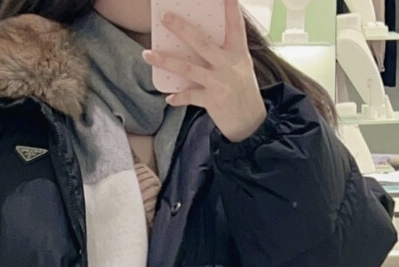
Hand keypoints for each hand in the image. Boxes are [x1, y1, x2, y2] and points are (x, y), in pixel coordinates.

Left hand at [142, 0, 266, 143]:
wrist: (251, 123)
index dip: (230, 7)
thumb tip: (196, 41)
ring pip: (188, 68)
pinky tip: (168, 97)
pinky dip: (178, 97)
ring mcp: (220, 82)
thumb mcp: (240, 67)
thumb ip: (224, 52)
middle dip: (181, 28)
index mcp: (238, 53)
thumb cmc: (242, 91)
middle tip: (165, 17)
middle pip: (201, 42)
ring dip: (165, 61)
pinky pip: (189, 96)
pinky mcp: (213, 100)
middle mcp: (229, 65)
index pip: (235, 25)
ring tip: (147, 54)